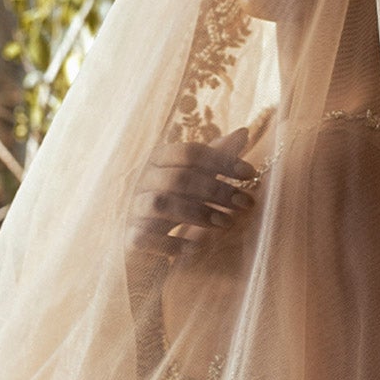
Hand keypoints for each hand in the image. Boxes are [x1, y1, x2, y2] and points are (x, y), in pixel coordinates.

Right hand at [127, 126, 257, 259]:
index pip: (190, 152)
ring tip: (227, 223)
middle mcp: (140, 180)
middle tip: (246, 204)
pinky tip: (197, 248)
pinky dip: (174, 243)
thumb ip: (216, 156)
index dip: (223, 161)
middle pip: (180, 178)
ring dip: (199, 214)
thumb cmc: (175, 203)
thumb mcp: (195, 177)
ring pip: (162, 204)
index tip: (250, 174)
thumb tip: (244, 131)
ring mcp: (131, 208)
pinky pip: (148, 238)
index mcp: (157, 159)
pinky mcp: (129, 237)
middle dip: (217, 191)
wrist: (143, 241)